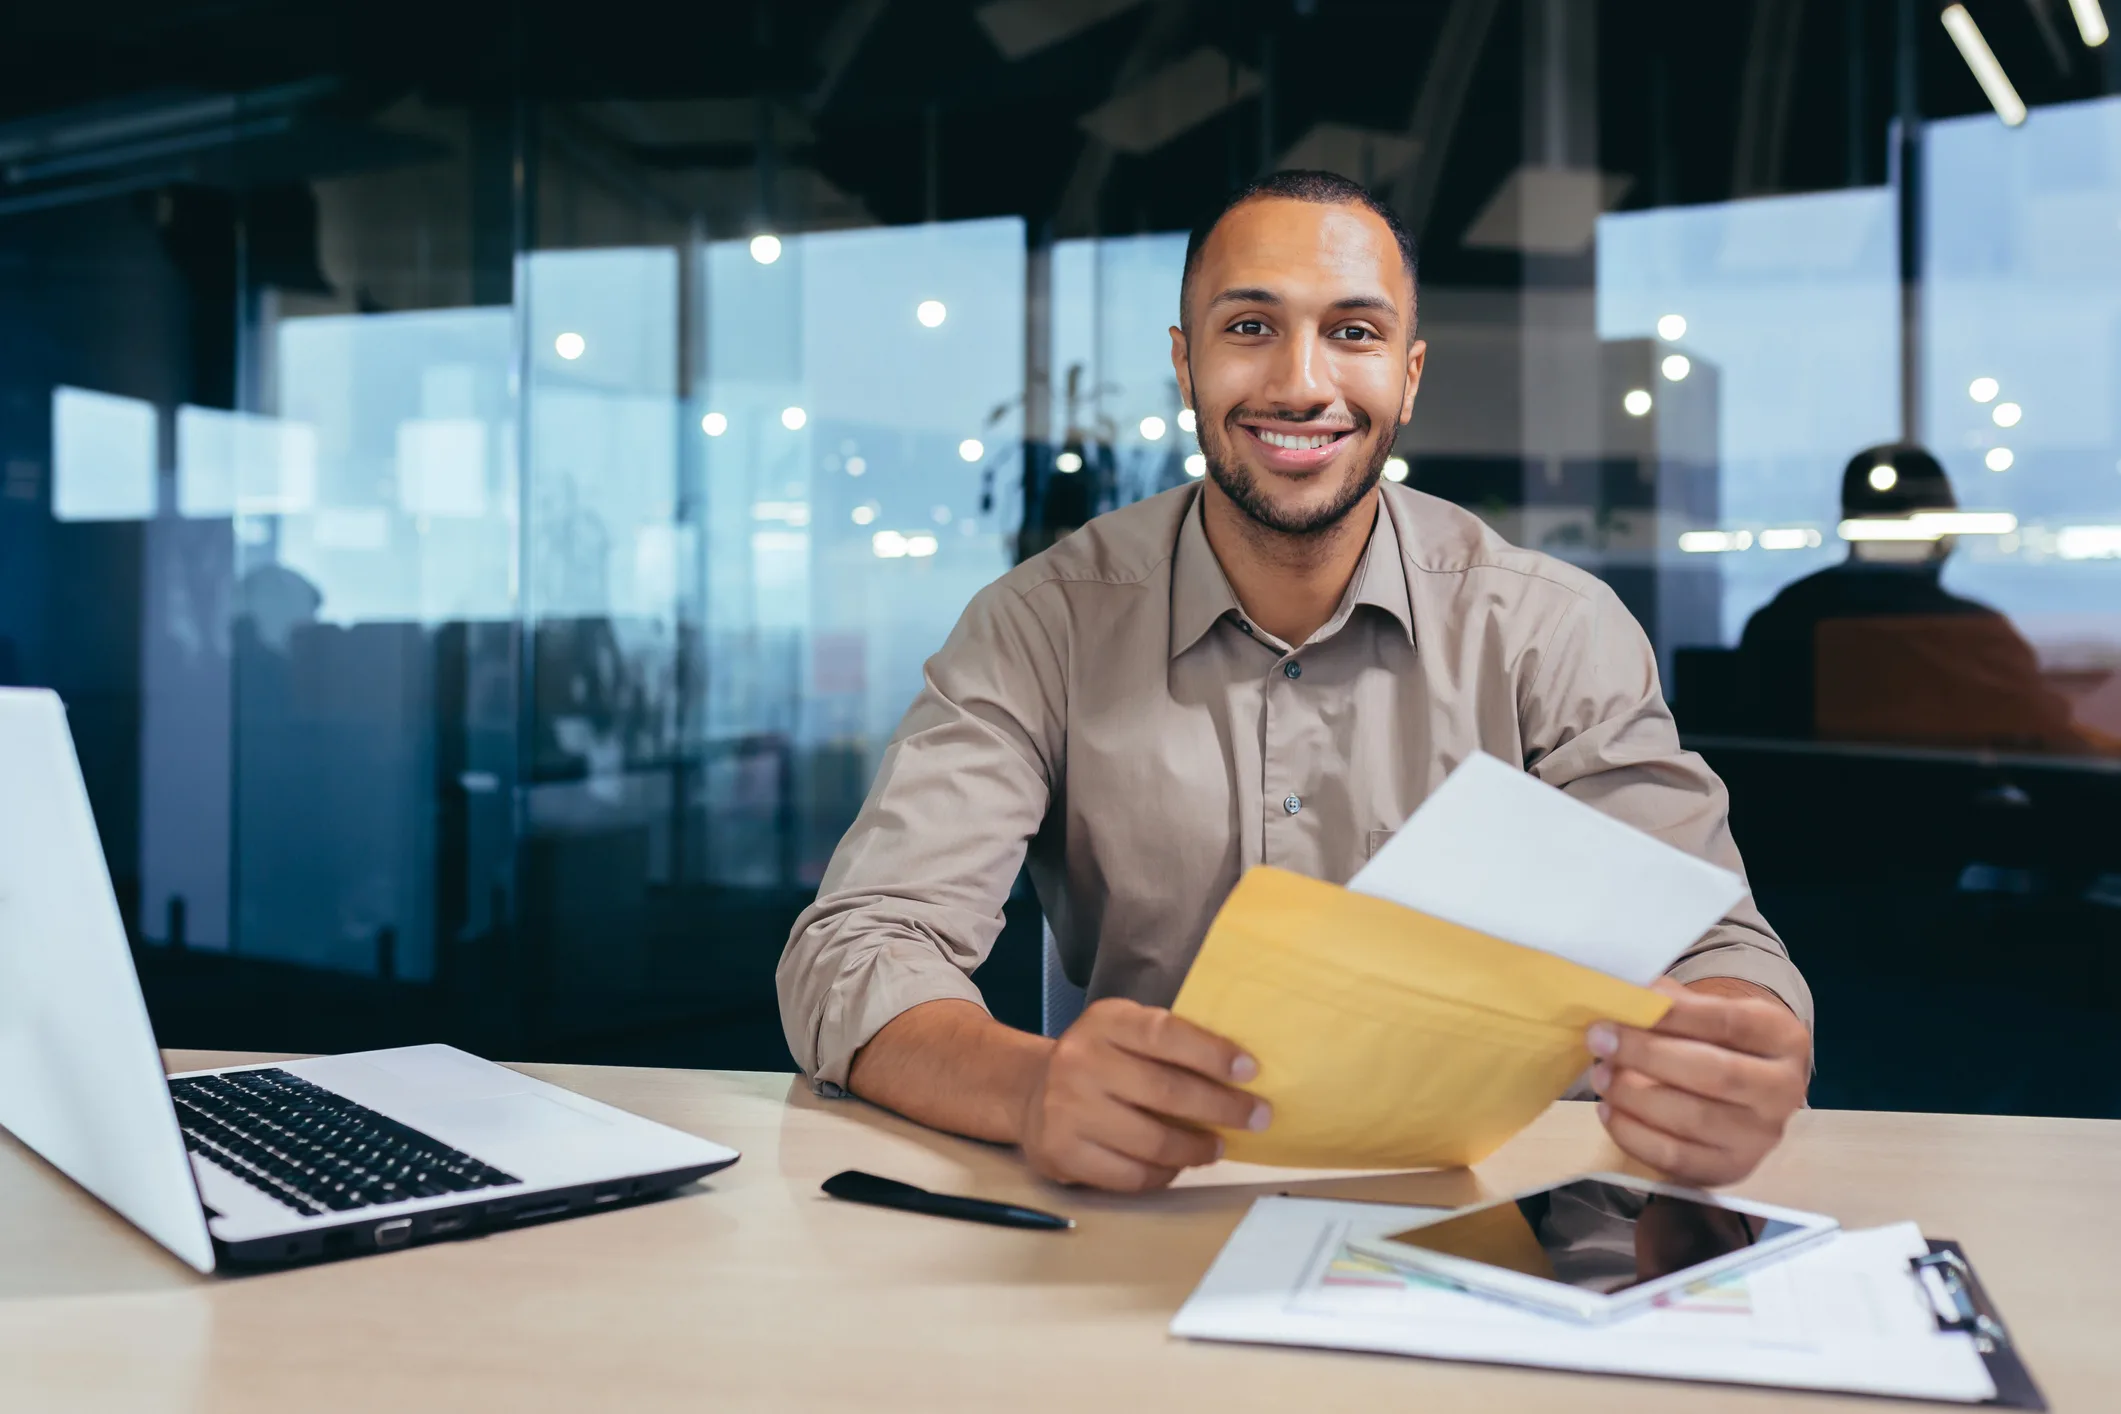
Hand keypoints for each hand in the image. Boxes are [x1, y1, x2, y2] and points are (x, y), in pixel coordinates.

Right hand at [1017, 997, 1267, 1191]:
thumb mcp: (1124, 1031)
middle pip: (1167, 1092)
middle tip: (1258, 1117)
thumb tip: (1241, 1074)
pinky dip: (1165, 1173)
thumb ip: (1170, 1043)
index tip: (1251, 1071)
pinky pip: (1131, 1174)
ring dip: (1197, 1149)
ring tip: (1218, 1146)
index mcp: (1104, 1022)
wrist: (1029, 1090)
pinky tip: (1178, 1164)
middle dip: (1223, 1108)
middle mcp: (1081, 1061)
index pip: (1165, 1034)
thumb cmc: (1098, 1060)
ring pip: (1154, 1142)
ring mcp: (1068, 1110)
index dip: (1212, 1054)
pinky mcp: (1063, 1153)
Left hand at [1586, 978, 1810, 1186]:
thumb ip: (1670, 1001)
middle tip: (1599, 1040)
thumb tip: (1623, 996)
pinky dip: (1633, 1135)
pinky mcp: (1732, 1169)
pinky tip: (1607, 1111)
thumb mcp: (1705, 1012)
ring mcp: (1761, 1136)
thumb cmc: (1714, 1042)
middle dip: (1647, 1055)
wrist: (1741, 1096)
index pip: (1728, 1021)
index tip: (1622, 1007)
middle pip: (1715, 1073)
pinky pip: (1676, 1157)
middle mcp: (1783, 1090)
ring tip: (1599, 1076)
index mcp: (1782, 1037)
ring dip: (1635, 1096)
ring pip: (1694, 1118)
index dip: (1673, 1015)